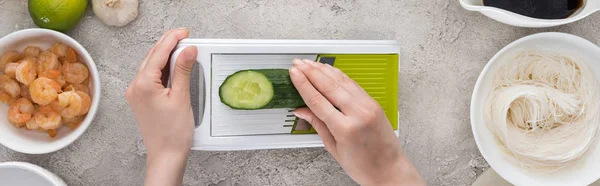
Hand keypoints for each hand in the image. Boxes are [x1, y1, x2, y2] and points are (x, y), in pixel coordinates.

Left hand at [125, 28, 196, 185]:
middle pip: (152, 57)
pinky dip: (162, 68)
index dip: (172, 40)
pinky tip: (173, 66)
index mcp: (143, 84)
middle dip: (168, 45)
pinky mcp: (141, 99)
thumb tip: (187, 50)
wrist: (166, 155)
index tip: (184, 33)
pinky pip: (150, 77)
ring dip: (165, 56)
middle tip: (184, 37)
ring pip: (150, 66)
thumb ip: (183, 70)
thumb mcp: (181, 97)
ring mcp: (136, 94)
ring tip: (181, 49)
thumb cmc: (172, 133)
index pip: (158, 53)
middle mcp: (135, 87)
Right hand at [289, 59, 423, 185]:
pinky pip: (353, 84)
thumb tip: (301, 111)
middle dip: (311, 71)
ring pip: (342, 81)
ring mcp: (368, 106)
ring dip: (324, 70)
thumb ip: (317, 125)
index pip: (318, 100)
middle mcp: (358, 113)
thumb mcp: (334, 148)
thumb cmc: (364, 166)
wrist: (390, 170)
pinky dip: (339, 75)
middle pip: (329, 85)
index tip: (294, 74)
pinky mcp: (374, 103)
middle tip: (298, 63)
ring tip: (310, 63)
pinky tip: (330, 70)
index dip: (303, 84)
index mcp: (346, 128)